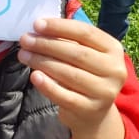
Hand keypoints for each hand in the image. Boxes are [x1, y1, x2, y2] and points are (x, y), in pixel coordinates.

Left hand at [18, 17, 127, 136]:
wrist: (93, 114)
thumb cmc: (85, 75)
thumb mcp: (85, 55)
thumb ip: (68, 41)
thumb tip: (39, 29)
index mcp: (114, 49)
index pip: (86, 33)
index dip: (60, 27)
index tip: (37, 24)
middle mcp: (114, 70)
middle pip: (77, 53)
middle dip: (47, 44)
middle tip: (25, 40)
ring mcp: (104, 92)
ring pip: (69, 74)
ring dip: (42, 62)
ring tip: (23, 55)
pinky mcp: (90, 109)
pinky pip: (65, 96)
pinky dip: (48, 86)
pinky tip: (34, 76)